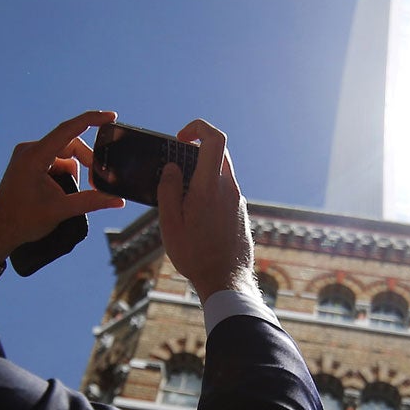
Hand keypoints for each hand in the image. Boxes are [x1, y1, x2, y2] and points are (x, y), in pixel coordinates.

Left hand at [0, 110, 127, 260]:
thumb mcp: (61, 210)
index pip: (68, 130)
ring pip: (64, 155)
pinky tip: (61, 192)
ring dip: (74, 172)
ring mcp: (27, 155)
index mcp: (34, 156)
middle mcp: (29, 150)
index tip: (111, 116)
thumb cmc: (23, 220)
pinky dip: (64, 173)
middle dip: (86, 163)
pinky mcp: (28, 163)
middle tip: (97, 184)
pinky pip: (54, 161)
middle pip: (70, 145)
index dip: (92, 120)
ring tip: (70, 195)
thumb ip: (91, 201)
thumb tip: (118, 200)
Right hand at [157, 118, 255, 301]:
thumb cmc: (195, 255)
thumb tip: (171, 167)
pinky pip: (225, 190)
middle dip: (196, 151)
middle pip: (218, 153)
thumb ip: (168, 191)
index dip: (198, 128)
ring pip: (222, 173)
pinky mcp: (240, 212)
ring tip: (181, 194)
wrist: (226, 281)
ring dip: (202, 173)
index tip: (180, 138)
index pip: (214, 139)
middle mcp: (229, 189)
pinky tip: (195, 212)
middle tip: (176, 166)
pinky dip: (210, 189)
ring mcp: (238, 201)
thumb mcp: (170, 224)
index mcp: (210, 187)